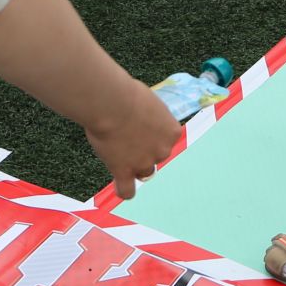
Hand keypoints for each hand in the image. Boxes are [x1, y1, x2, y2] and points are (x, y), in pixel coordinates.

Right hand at [84, 76, 181, 199]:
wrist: (112, 103)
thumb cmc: (128, 95)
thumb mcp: (149, 103)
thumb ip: (150, 118)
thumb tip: (141, 121)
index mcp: (172, 131)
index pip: (166, 140)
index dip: (152, 134)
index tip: (139, 125)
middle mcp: (162, 150)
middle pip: (156, 156)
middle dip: (144, 149)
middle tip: (126, 135)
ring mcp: (144, 162)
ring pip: (143, 172)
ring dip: (134, 164)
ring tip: (118, 152)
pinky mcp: (124, 171)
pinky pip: (127, 190)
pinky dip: (124, 190)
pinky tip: (120, 185)